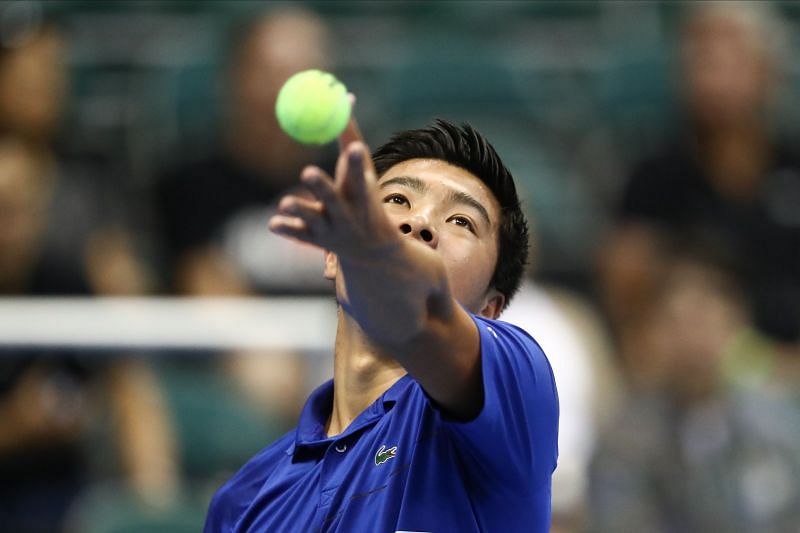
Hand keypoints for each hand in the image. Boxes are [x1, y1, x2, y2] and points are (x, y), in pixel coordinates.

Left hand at [269, 113, 399, 261]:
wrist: (370, 248)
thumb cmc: (362, 198)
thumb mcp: (363, 170)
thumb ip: (350, 135)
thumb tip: (345, 95)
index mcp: (362, 197)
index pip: (361, 178)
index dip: (357, 165)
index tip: (355, 148)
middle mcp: (347, 215)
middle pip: (333, 200)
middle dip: (322, 188)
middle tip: (307, 171)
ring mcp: (331, 231)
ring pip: (312, 220)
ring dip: (299, 209)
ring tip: (285, 202)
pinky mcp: (315, 241)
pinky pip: (297, 235)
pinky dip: (286, 228)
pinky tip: (273, 223)